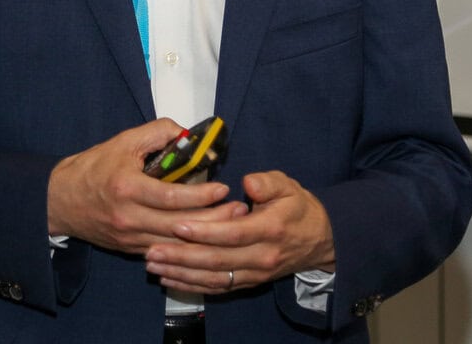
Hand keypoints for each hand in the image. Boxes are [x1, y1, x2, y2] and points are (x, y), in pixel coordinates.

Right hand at [47, 118, 241, 255]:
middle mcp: (130, 218)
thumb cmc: (93, 167)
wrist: (60, 200)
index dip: (201, 195)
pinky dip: (188, 248)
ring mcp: (131, 238)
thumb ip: (157, 132)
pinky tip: (206, 241)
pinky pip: (166, 251)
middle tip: (239, 211)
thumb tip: (188, 134)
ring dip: (206, 237)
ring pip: (177, 244)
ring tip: (231, 227)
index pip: (172, 197)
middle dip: (214, 220)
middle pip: (181, 226)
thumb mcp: (123, 141)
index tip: (222, 187)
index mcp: (128, 188)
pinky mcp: (132, 250)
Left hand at [144, 170, 334, 293]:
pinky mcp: (249, 282)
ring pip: (214, 277)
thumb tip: (248, 183)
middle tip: (152, 250)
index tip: (178, 225)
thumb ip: (268, 183)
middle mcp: (261, 256)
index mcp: (270, 229)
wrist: (320, 240)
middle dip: (182, 256)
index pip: (233, 233)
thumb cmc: (298, 207)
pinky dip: (192, 286)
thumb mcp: (288, 186)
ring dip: (181, 273)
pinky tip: (170, 279)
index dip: (205, 231)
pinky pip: (218, 288)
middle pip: (217, 260)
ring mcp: (255, 273)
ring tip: (153, 265)